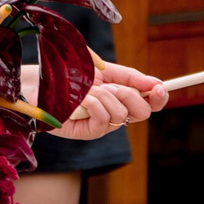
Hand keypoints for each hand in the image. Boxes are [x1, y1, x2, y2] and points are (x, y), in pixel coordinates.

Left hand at [23, 59, 166, 139]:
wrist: (43, 81)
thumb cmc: (73, 74)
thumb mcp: (105, 71)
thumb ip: (131, 77)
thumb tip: (156, 84)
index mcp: (123, 98)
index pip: (150, 104)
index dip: (159, 98)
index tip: (159, 87)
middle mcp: (116, 114)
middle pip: (142, 112)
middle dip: (130, 95)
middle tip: (112, 86)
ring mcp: (102, 125)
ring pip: (121, 113)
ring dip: (106, 96)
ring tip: (88, 90)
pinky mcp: (88, 132)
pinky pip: (103, 119)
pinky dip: (94, 104)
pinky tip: (82, 99)